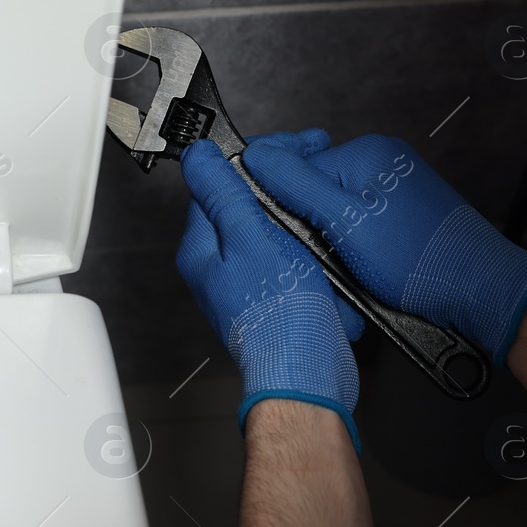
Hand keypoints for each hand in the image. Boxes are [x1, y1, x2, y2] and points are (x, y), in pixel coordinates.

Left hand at [177, 139, 363, 452]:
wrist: (308, 373)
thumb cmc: (278, 315)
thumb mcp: (250, 238)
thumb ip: (223, 194)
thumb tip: (198, 156)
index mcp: (202, 249)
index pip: (216, 185)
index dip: (252, 163)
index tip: (286, 153)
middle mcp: (219, 267)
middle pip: (247, 207)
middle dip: (282, 194)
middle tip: (311, 183)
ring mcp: (248, 284)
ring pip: (276, 234)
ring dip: (303, 227)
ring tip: (323, 225)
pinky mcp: (278, 299)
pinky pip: (297, 263)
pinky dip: (315, 257)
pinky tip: (329, 258)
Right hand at [241, 130, 526, 363]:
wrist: (478, 290)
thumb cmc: (419, 260)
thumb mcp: (344, 223)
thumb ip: (296, 185)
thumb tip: (255, 155)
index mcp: (364, 153)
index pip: (294, 168)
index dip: (282, 206)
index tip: (284, 236)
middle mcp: (381, 161)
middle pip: (314, 189)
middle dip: (310, 226)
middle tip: (323, 259)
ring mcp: (394, 186)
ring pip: (334, 211)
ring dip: (331, 241)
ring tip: (350, 268)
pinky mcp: (402, 211)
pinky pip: (358, 222)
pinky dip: (353, 247)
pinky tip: (365, 268)